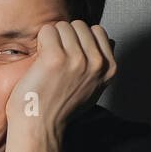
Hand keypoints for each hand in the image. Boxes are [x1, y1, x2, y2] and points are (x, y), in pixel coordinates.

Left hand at [5, 20, 115, 137]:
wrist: (40, 126)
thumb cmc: (60, 108)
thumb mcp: (94, 87)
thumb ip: (103, 64)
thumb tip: (111, 42)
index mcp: (109, 68)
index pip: (97, 31)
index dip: (79, 39)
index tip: (69, 56)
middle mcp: (97, 63)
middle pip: (79, 25)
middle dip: (64, 37)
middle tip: (55, 59)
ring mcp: (78, 59)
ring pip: (63, 26)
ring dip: (51, 39)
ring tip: (47, 61)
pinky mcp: (56, 57)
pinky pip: (47, 31)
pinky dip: (39, 41)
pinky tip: (39, 60)